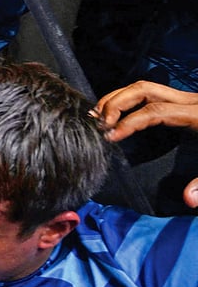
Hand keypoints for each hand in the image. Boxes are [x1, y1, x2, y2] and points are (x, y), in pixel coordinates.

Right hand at [95, 82, 197, 207]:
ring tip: (101, 116)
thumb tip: (188, 199)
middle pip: (144, 89)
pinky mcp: (189, 104)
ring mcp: (190, 100)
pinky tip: (121, 116)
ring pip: (146, 86)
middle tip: (98, 122)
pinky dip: (131, 100)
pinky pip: (152, 94)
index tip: (110, 136)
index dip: (129, 122)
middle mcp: (192, 102)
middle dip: (117, 102)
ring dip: (121, 97)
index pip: (154, 111)